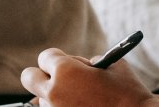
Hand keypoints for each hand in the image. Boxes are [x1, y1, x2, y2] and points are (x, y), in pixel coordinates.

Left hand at [20, 48, 158, 106]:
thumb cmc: (129, 93)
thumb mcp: (112, 65)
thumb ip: (89, 62)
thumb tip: (80, 67)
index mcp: (65, 70)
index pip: (46, 57)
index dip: (58, 59)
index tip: (65, 63)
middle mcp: (54, 92)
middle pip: (30, 77)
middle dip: (42, 75)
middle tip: (57, 79)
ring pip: (42, 99)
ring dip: (55, 96)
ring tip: (80, 99)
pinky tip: (81, 106)